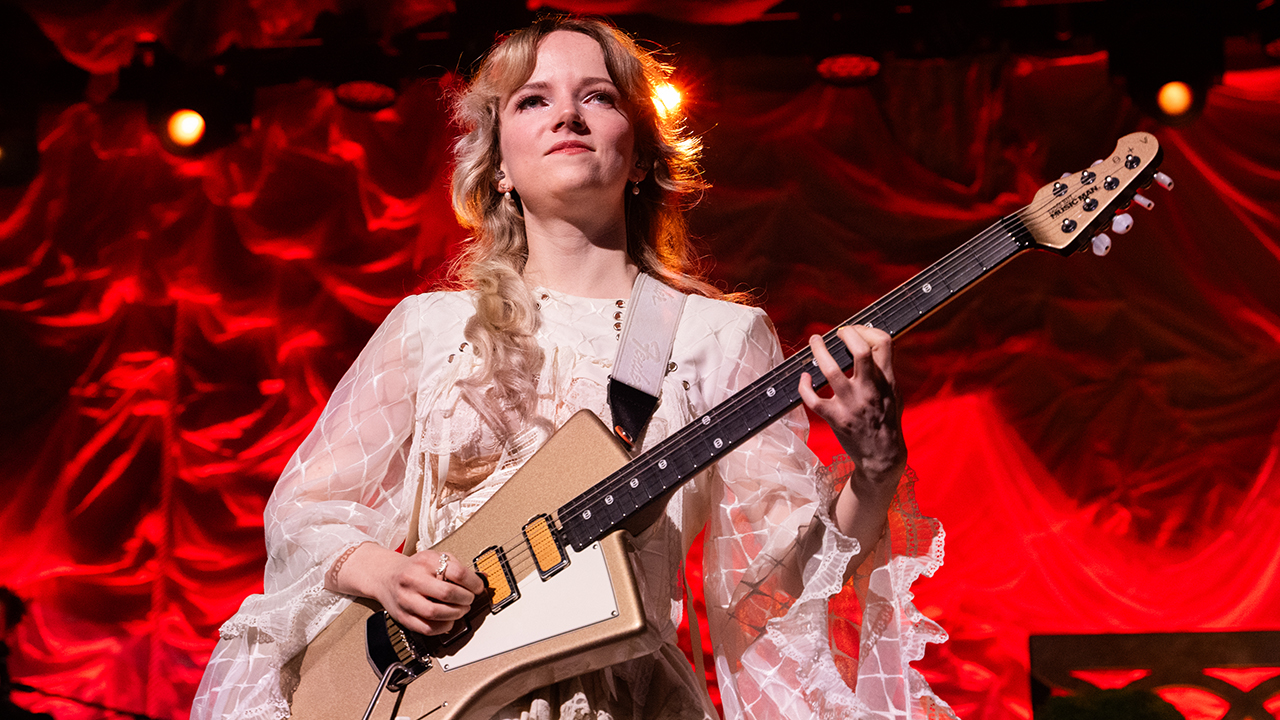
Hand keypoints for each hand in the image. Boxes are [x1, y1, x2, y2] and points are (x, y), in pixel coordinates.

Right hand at [371, 549, 487, 635]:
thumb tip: (483, 579)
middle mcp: (413, 579)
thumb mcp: (434, 559)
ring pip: (436, 613)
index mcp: (425, 561)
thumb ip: (457, 567)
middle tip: (469, 600)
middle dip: (465, 599)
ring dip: (455, 614)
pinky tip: (448, 621)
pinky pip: (427, 628)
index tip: (478, 587)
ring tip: (460, 610)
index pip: (457, 573)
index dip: (473, 583)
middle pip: (448, 593)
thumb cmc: (414, 568)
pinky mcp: (403, 617)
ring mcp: (406, 599)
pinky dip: (443, 627)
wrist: (385, 576)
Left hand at [797, 325, 905, 485]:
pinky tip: (804, 378)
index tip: (855, 330)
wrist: (882, 456)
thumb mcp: (894, 392)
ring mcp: (852, 404)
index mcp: (886, 380)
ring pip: (831, 371)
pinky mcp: (836, 419)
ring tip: (814, 341)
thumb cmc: (887, 420)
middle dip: (846, 334)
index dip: (867, 329)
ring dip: (819, 351)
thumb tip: (870, 343)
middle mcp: (870, 389)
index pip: (883, 342)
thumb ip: (884, 370)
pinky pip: (813, 399)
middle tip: (836, 333)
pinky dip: (804, 386)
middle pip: (860, 351)